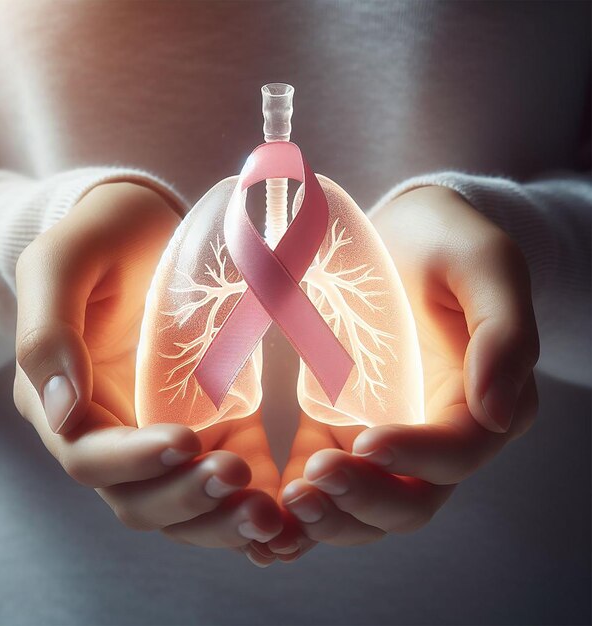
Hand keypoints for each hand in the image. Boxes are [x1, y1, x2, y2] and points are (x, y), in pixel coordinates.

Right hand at [13, 182, 281, 549]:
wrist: (146, 230)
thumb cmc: (101, 240)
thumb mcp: (62, 265)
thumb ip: (48, 333)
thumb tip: (59, 410)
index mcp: (65, 403)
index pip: (91, 457)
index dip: (135, 461)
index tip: (186, 441)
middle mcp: (111, 432)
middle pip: (139, 498)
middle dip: (186, 499)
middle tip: (237, 480)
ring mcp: (162, 434)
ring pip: (183, 504)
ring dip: (221, 519)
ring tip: (268, 514)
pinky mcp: (209, 424)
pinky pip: (222, 475)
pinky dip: (246, 502)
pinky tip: (282, 509)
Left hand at [267, 185, 538, 555]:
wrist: (399, 234)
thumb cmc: (446, 241)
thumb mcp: (486, 265)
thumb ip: (504, 333)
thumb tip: (497, 413)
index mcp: (480, 401)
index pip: (457, 453)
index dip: (415, 456)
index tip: (365, 440)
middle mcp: (437, 432)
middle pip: (410, 497)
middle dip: (363, 502)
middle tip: (310, 487)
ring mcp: (387, 433)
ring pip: (366, 503)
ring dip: (330, 515)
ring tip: (284, 504)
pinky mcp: (343, 423)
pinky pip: (326, 475)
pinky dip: (303, 501)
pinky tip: (268, 505)